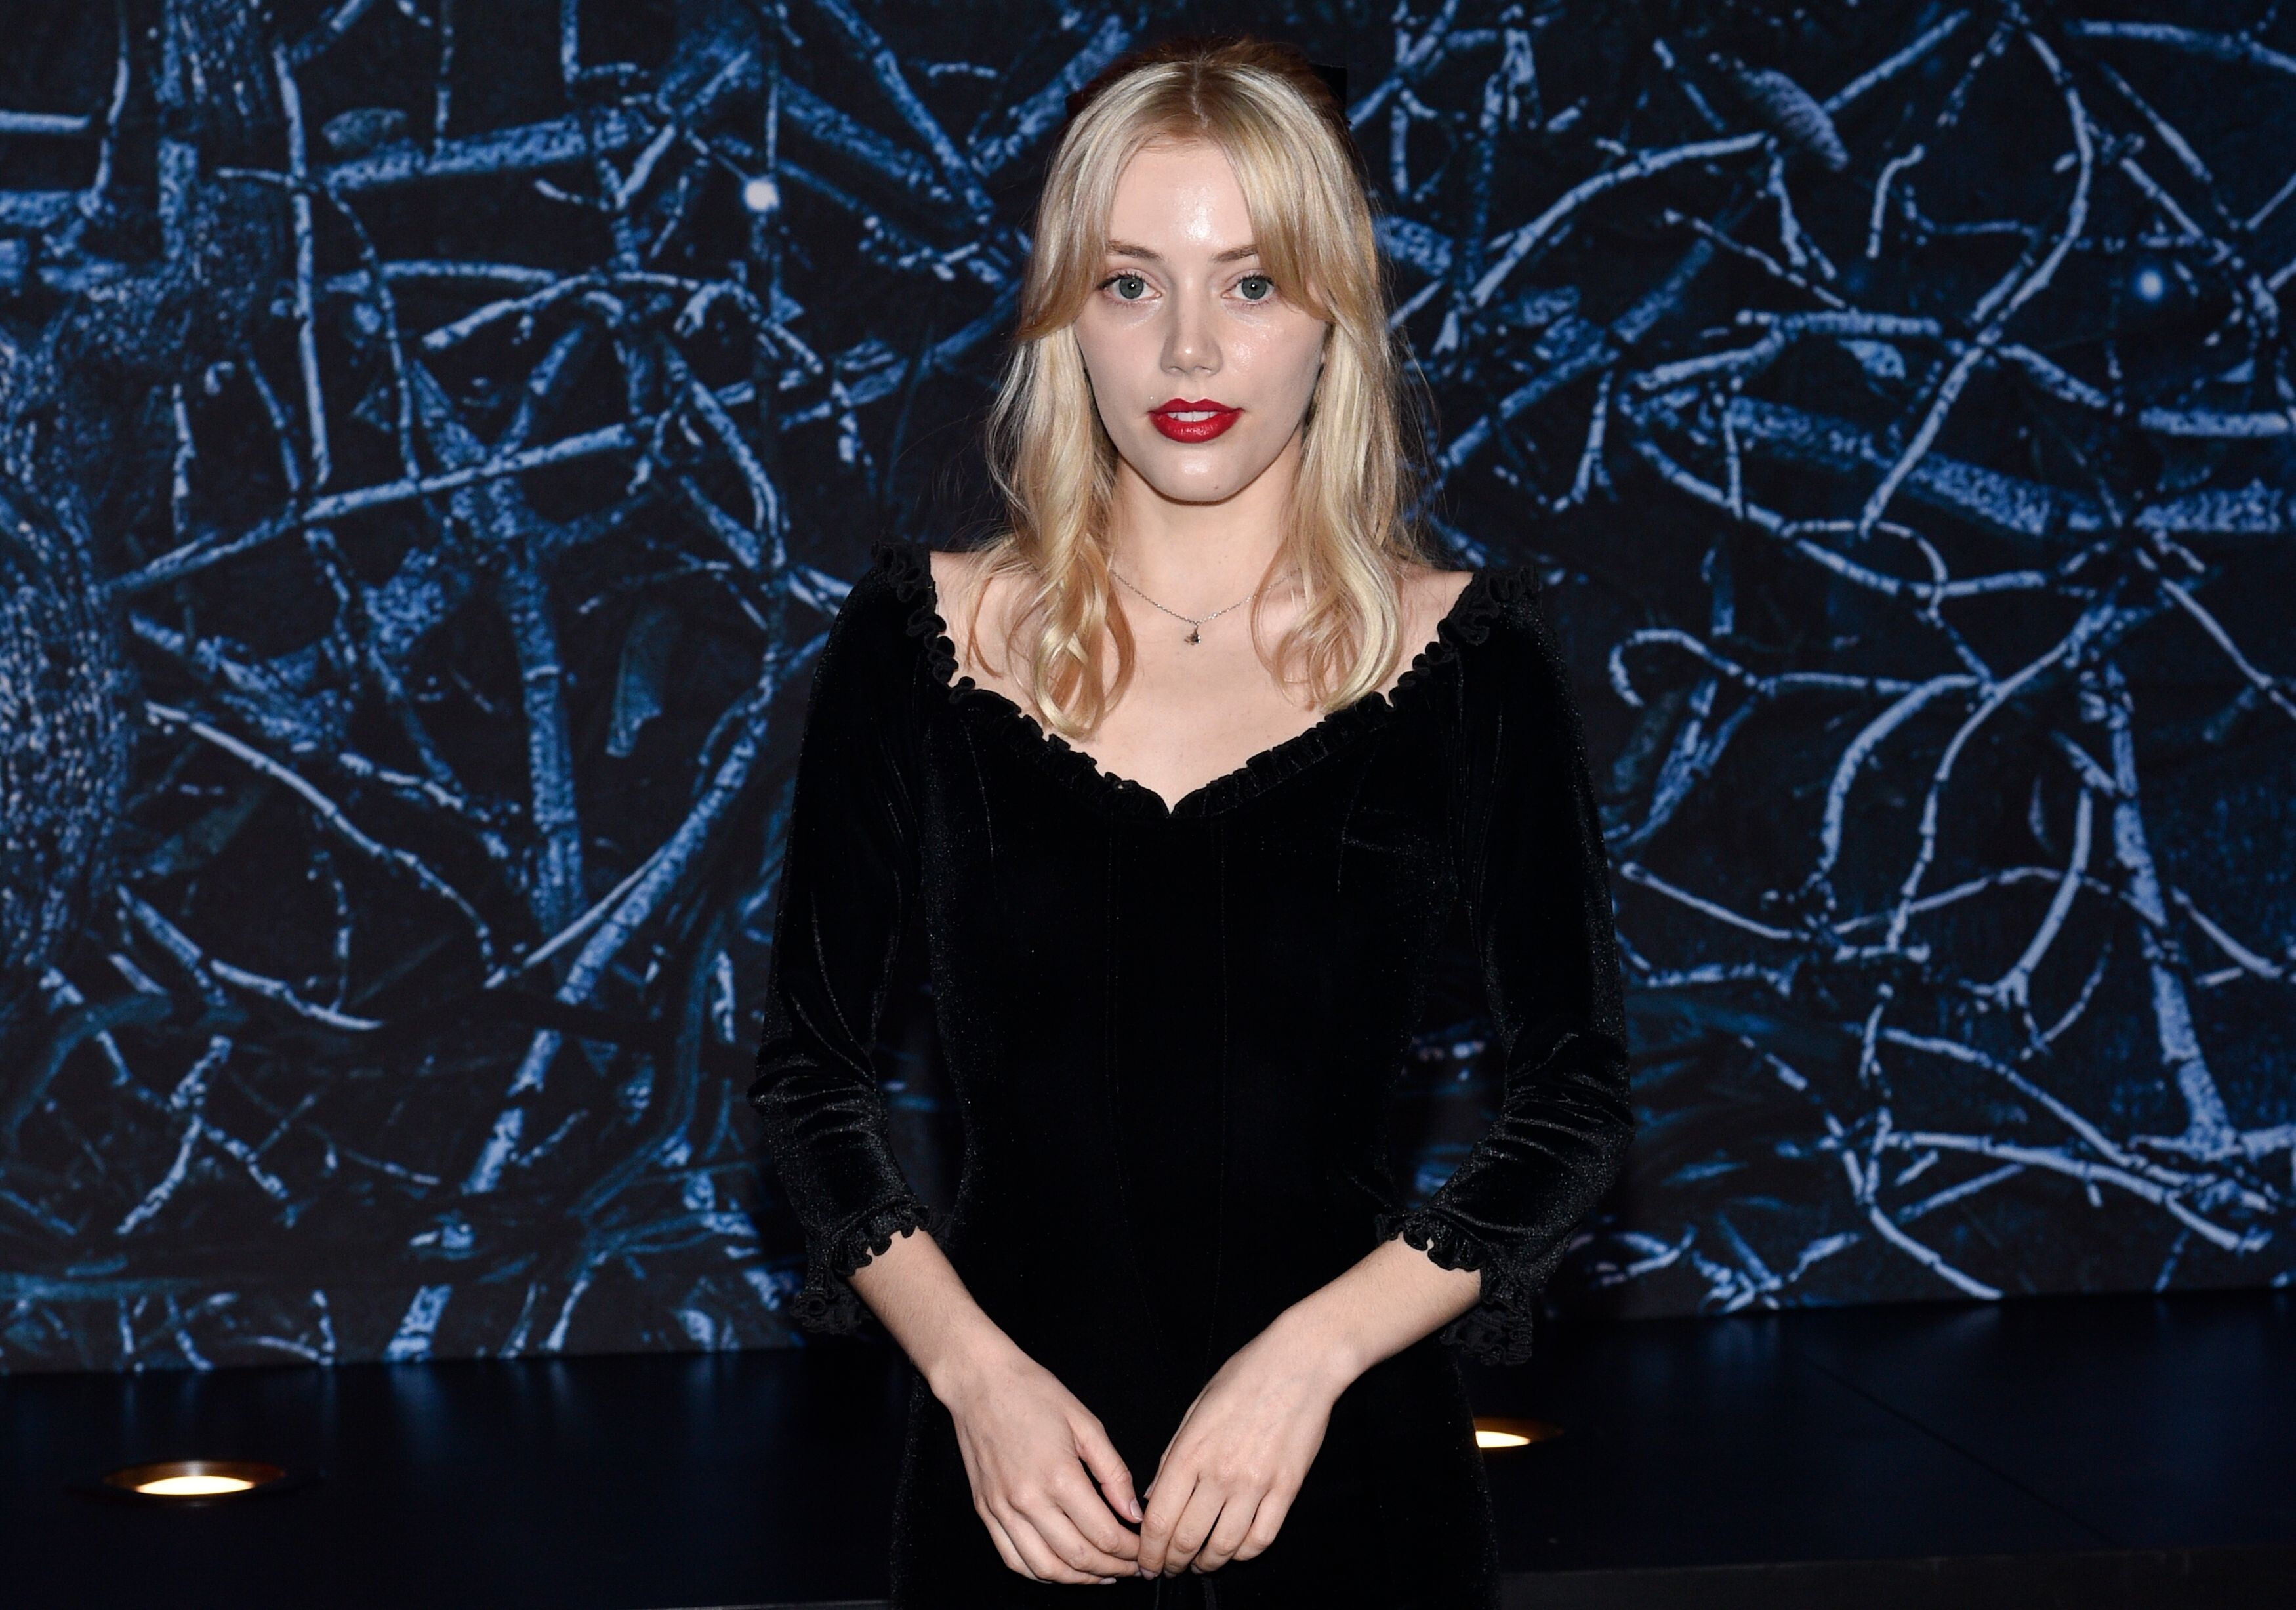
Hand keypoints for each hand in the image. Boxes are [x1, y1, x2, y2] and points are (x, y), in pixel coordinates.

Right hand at [934, 1340, 1145, 1583]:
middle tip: (1131, 1567)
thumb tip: (1133, 1513)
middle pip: (1078, 1557)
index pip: (1104, 1534)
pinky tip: (1061, 1569)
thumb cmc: (1033, 1393)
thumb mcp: (1086, 1423)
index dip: (1130, 1551)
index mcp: (1059, 1476)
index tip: (1143, 1550)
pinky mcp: (986, 1511)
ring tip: (1101, 1574)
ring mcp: (1002, 1509)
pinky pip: (1013, 1559)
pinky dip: (1040, 1573)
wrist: (980, 1382)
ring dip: (1079, 1579)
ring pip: (1045, 1567)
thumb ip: (1114, 1472)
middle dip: (1112, 1569)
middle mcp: (1028, 1500)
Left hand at [1136, 1318, 1349, 1575]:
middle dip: (1172, 1563)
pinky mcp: (1286, 1488)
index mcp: (1191, 1451)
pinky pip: (1262, 1537)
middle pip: (1187, 1539)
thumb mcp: (1195, 1409)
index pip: (1159, 1519)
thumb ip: (1171, 1456)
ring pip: (1225, 1546)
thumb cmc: (1245, 1376)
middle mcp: (1220, 1473)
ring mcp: (1256, 1483)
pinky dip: (1245, 1553)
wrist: (1300, 1362)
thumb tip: (1153, 1497)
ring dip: (1208, 1563)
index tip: (1146, 1561)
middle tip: (1169, 1568)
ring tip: (1200, 1564)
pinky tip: (1235, 1551)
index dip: (1148, 1550)